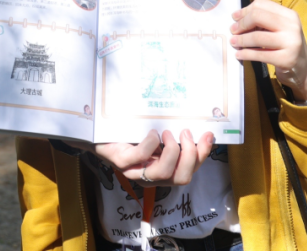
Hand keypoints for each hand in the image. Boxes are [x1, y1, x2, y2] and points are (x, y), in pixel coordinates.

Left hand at [88, 129, 213, 185]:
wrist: (98, 132)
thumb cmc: (129, 133)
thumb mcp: (157, 135)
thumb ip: (174, 137)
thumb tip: (198, 128)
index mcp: (162, 170)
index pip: (189, 172)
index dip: (202, 156)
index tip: (208, 135)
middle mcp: (150, 176)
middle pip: (181, 179)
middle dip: (190, 156)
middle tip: (184, 133)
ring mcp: (135, 171)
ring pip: (162, 174)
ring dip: (172, 152)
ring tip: (168, 133)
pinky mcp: (121, 162)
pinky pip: (141, 158)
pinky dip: (150, 144)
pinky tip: (152, 133)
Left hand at [230, 0, 306, 102]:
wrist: (304, 67)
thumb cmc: (286, 44)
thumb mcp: (280, 28)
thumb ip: (263, 20)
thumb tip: (237, 18)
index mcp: (289, 15)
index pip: (262, 4)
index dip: (245, 10)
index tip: (235, 17)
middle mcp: (292, 26)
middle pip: (258, 16)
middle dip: (241, 23)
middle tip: (233, 30)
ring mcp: (291, 43)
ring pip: (257, 37)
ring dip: (241, 40)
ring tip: (234, 42)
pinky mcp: (286, 59)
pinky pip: (260, 55)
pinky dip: (245, 54)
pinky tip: (239, 54)